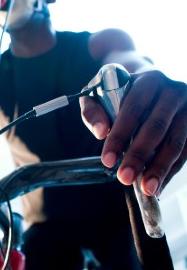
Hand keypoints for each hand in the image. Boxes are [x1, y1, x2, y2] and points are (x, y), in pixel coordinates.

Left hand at [80, 70, 186, 195]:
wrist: (149, 83)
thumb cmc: (120, 91)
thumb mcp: (99, 92)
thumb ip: (92, 110)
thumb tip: (100, 132)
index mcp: (148, 80)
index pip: (132, 110)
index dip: (119, 136)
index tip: (108, 160)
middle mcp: (173, 92)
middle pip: (156, 128)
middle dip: (139, 156)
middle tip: (124, 178)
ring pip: (175, 142)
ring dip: (160, 168)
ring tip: (146, 188)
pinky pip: (186, 151)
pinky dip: (171, 171)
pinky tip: (158, 185)